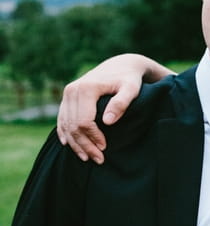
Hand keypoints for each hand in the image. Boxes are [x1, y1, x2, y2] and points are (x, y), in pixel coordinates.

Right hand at [57, 54, 172, 163]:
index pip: (85, 121)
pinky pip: (62, 119)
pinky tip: (69, 145)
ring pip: (66, 124)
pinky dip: (65, 133)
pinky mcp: (67, 97)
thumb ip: (121, 103)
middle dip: (85, 145)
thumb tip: (107, 122)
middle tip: (98, 159)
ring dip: (75, 143)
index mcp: (87, 88)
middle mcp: (73, 89)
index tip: (105, 148)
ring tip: (87, 158)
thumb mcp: (131, 89)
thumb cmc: (129, 79)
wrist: (121, 66)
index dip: (93, 137)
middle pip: (74, 125)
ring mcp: (68, 93)